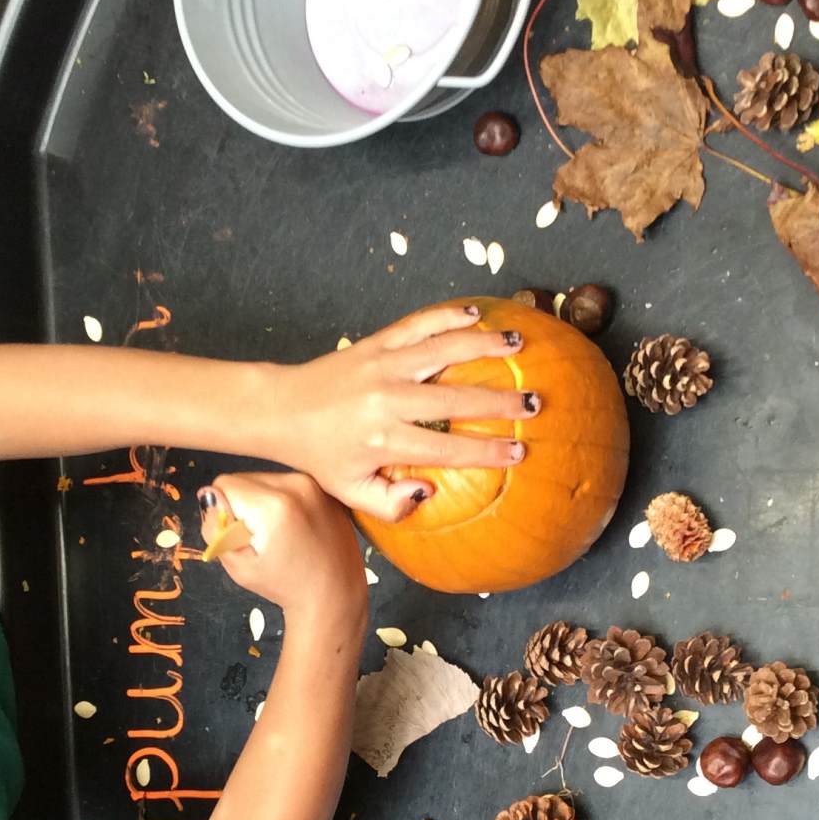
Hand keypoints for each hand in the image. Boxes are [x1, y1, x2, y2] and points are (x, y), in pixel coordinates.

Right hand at [200, 473, 363, 621]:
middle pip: (244, 479)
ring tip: (279, 533)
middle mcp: (296, 484)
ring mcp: (314, 483)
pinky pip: (287, 484)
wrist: (334, 594)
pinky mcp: (325, 488)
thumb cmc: (284, 585)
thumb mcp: (238, 566)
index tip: (240, 535)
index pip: (223, 485)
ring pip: (264, 479)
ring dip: (261, 501)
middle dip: (242, 504)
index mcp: (273, 505)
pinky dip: (283, 500)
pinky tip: (295, 527)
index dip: (223, 512)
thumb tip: (209, 498)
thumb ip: (215, 529)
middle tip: (260, 537)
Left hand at [263, 305, 536, 521]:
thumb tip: (430, 492)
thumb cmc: (323, 456)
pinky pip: (417, 325)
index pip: (446, 448)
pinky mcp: (375, 344)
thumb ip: (390, 505)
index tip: (519, 451)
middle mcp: (386, 400)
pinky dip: (446, 316)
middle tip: (534, 403)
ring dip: (483, 345)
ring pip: (441, 350)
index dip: (486, 451)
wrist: (283, 410)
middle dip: (499, 402)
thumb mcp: (351, 492)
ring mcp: (382, 366)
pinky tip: (476, 314)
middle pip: (454, 399)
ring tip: (519, 344)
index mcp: (383, 441)